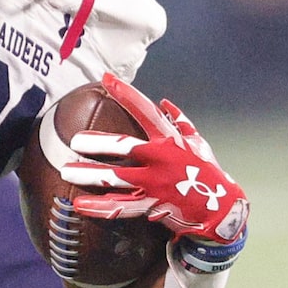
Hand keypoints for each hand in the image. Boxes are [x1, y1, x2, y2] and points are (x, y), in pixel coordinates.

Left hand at [61, 74, 248, 258]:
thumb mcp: (198, 143)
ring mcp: (155, 183)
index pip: (146, 111)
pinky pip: (120, 207)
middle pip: (124, 147)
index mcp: (170, 140)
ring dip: (89, 176)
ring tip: (66, 172)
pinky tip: (79, 205)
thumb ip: (181, 121)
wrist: (221, 209)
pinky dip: (99, 207)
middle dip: (97, 143)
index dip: (126, 94)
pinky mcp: (152, 205)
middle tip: (74, 141)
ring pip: (116, 178)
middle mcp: (161, 159)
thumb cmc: (207, 172)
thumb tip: (165, 103)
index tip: (106, 78)